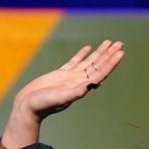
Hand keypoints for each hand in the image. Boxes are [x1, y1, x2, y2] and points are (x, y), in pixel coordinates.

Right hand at [0, 40, 125, 148]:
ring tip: (109, 42)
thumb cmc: (43, 105)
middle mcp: (78, 81)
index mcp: (81, 87)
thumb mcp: (60, 98)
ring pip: (88, 62)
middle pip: (98, 65)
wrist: (28, 106)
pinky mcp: (60, 74)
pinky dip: (82, 54)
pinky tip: (88, 48)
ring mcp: (70, 77)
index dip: (111, 63)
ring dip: (99, 53)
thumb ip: (75, 92)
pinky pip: (74, 62)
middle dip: (109, 54)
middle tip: (119, 43)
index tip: (120, 53)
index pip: (100, 73)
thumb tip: (90, 85)